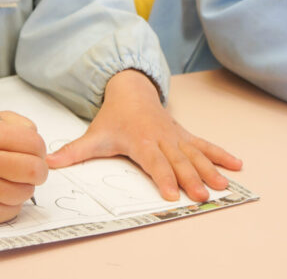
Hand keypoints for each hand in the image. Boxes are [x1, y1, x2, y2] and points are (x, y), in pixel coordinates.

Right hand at [0, 111, 47, 224]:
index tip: (34, 151)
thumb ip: (23, 126)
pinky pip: (13, 210)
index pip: (34, 143)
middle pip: (34, 170)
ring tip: (10, 178)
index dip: (40, 148)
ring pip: (26, 192)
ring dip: (25, 186)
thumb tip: (44, 151)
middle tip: (31, 168)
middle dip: (39, 169)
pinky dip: (12, 202)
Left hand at [45, 69, 242, 201]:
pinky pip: (206, 146)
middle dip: (192, 179)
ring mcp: (176, 137)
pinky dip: (222, 155)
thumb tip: (49, 162)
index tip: (172, 194)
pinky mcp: (185, 136)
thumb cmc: (114, 117)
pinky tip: (237, 165)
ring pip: (196, 155)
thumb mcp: (94, 134)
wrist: (132, 90)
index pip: (154, 162)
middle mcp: (162, 139)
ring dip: (211, 170)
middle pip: (179, 162)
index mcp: (141, 141)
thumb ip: (74, 151)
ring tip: (224, 186)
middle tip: (203, 196)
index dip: (164, 177)